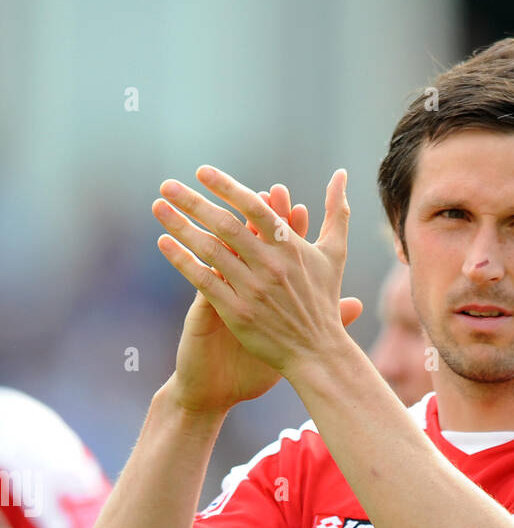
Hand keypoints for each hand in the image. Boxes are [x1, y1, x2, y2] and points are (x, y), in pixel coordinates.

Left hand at [153, 166, 360, 388]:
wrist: (317, 355)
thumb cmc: (324, 303)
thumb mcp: (335, 254)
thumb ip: (336, 212)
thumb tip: (341, 174)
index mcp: (290, 247)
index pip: (254, 207)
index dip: (226, 186)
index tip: (201, 172)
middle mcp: (270, 265)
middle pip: (225, 224)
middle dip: (193, 201)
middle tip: (167, 184)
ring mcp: (253, 289)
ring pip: (210, 249)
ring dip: (181, 225)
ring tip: (158, 207)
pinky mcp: (238, 312)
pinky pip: (204, 281)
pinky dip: (182, 260)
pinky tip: (163, 243)